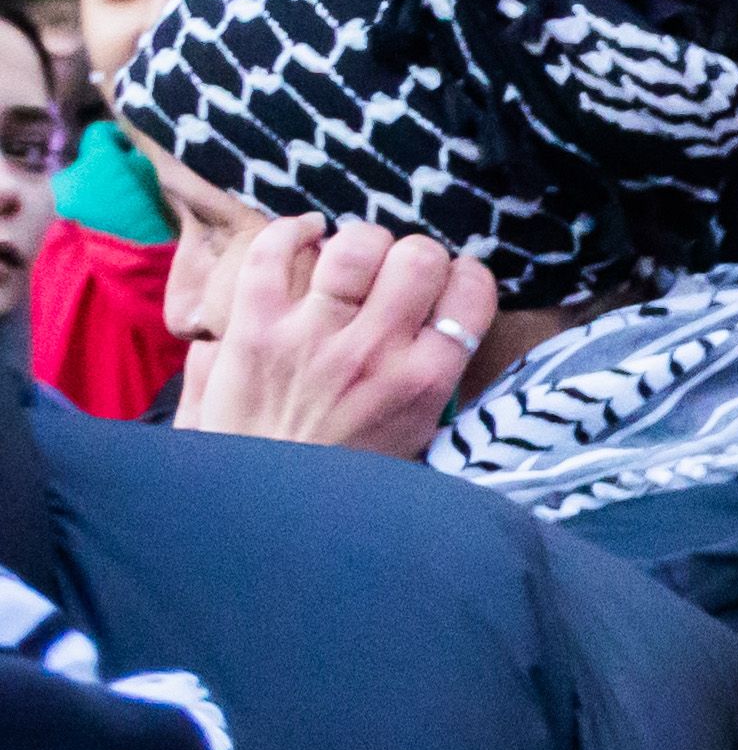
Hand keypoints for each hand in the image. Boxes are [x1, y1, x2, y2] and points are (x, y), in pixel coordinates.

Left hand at [178, 215, 498, 458]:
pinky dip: (292, 232)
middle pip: (418, 256)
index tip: (452, 289)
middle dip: (417, 255)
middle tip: (403, 275)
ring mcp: (311, 335)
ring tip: (356, 260)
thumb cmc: (342, 484)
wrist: (262, 517)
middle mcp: (374, 352)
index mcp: (424, 384)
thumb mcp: (417, 446)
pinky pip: (272, 252)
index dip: (466, 279)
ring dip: (361, 242)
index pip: (470, 292)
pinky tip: (307, 235)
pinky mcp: (254, 327)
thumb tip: (445, 338)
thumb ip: (431, 390)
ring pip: (355, 245)